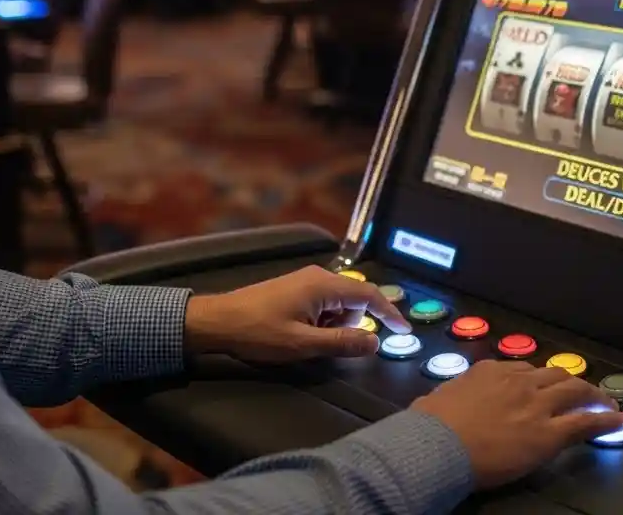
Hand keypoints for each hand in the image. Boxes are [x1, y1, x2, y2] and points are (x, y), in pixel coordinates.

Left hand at [184, 265, 411, 362]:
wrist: (218, 322)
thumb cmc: (258, 332)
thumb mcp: (303, 344)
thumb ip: (342, 343)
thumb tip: (375, 342)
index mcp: (323, 285)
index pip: (369, 295)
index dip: (389, 313)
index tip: (404, 331)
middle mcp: (318, 277)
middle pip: (354, 302)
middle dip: (349, 327)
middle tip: (323, 345)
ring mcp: (306, 282)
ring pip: (338, 307)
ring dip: (332, 328)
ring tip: (305, 341)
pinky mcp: (296, 290)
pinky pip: (322, 307)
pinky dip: (320, 324)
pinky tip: (299, 335)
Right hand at [411, 360, 622, 488]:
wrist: (440, 443)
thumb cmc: (431, 424)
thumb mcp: (437, 398)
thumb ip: (451, 395)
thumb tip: (437, 402)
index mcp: (490, 371)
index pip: (522, 370)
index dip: (536, 380)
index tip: (540, 387)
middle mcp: (518, 381)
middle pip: (554, 375)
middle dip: (570, 382)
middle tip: (581, 391)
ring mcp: (536, 405)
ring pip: (574, 391)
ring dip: (592, 395)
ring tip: (604, 402)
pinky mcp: (550, 433)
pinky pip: (586, 421)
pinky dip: (605, 419)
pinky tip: (618, 421)